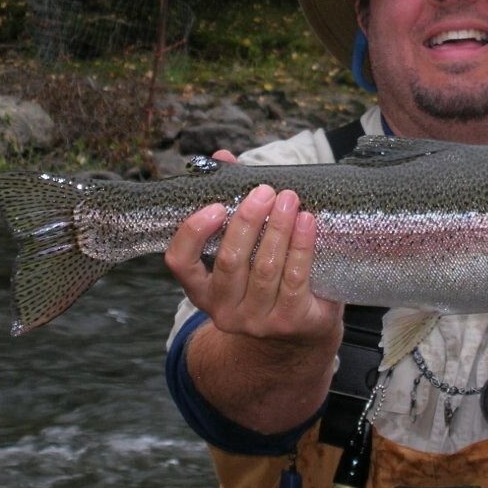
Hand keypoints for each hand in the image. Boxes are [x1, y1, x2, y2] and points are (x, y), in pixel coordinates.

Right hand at [163, 151, 341, 345]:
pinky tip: (307, 221)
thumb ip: (232, 202)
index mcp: (202, 289)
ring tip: (290, 199)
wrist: (304, 330)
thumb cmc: (269, 277)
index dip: (193, 233)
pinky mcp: (288, 321)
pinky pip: (295, 278)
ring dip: (279, 228)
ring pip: (264, 268)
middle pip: (229, 260)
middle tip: (265, 191)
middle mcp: (223, 309)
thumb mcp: (247, 247)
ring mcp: (255, 320)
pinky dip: (301, 246)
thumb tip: (222, 157)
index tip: (215, 205)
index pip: (179, 262)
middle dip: (248, 221)